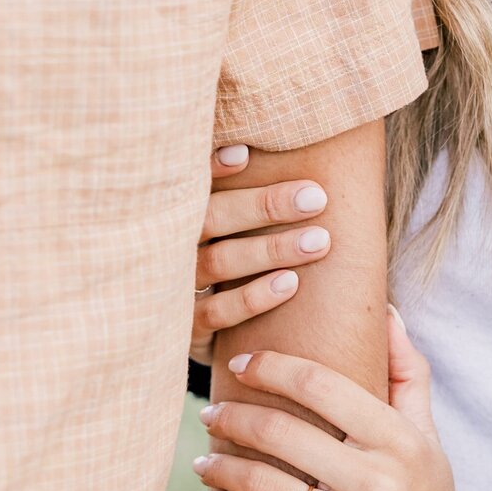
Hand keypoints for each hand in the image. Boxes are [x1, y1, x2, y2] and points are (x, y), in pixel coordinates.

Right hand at [192, 145, 331, 365]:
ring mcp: (175, 288)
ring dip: (270, 249)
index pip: (192, 184)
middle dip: (263, 205)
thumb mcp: (225, 228)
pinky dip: (253, 297)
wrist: (202, 336)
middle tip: (315, 198)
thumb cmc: (229, 264)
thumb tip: (274, 156)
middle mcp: (172, 247)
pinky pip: (217, 312)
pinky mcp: (187, 328)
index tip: (245, 154)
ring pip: (218, 262)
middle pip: (211, 218)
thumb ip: (246, 198)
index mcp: (181, 215)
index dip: (211, 167)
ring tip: (319, 241)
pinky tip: (290, 284)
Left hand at [193, 310, 459, 490]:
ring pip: (260, 483)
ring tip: (206, 458)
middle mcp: (373, 483)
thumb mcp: (428, 442)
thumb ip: (407, 375)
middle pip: (280, 431)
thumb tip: (386, 314)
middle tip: (210, 412)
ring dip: (221, 465)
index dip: (271, 366)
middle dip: (233, 416)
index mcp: (397, 442)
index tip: (241, 364)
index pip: (320, 384)